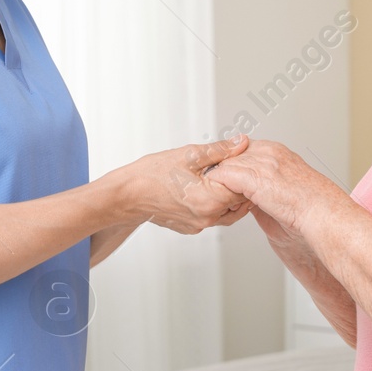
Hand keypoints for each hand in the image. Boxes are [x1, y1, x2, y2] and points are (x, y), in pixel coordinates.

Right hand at [116, 136, 252, 234]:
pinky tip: (204, 189)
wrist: (127, 195)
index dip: (244, 172)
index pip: (244, 188)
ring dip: (226, 195)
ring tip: (216, 177)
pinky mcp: (192, 228)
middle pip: (238, 202)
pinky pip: (212, 216)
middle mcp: (208, 217)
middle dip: (237, 184)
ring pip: (227, 211)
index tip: (240, 161)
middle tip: (230, 167)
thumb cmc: (152, 175)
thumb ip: (221, 150)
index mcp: (211, 200)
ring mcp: (200, 225)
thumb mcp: (190, 155)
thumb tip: (242, 143)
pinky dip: (213, 204)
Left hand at [205, 139, 339, 231]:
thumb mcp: (286, 192)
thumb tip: (249, 197)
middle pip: (232, 154)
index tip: (224, 179)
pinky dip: (217, 186)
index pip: (243, 151)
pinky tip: (213, 197)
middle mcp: (270, 152)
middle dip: (221, 170)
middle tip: (211, 186)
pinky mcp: (254, 176)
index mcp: (278, 152)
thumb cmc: (312, 211)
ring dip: (217, 179)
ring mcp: (262, 162)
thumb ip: (265, 189)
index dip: (233, 166)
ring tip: (210, 194)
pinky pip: (224, 175)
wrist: (323, 214)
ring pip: (226, 164)